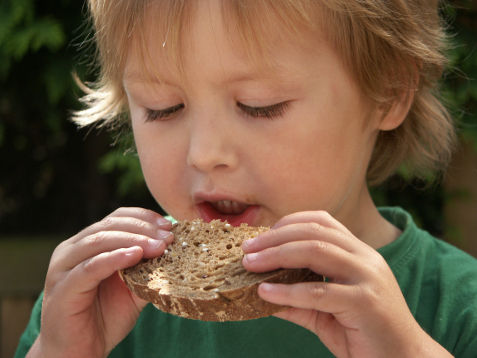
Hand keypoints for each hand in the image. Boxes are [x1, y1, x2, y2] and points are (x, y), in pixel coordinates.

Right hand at [28, 207, 173, 357]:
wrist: (79, 353)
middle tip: (169, 237)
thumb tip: (175, 251)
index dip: (143, 217)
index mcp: (87, 244)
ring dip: (133, 240)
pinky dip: (114, 258)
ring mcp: (64, 267)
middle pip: (109, 225)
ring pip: (99, 241)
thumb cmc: (104, 317)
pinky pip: (89, 267)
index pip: (116, 218)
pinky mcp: (62, 288)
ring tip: (159, 246)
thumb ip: (148, 268)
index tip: (168, 225)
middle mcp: (72, 250)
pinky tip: (135, 256)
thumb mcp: (134, 288)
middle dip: (143, 229)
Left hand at [242, 211, 451, 357]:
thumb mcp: (326, 313)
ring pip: (316, 251)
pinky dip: (287, 291)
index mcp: (358, 253)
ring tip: (250, 265)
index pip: (322, 221)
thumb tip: (261, 293)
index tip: (262, 237)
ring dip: (276, 255)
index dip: (288, 223)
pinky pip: (319, 291)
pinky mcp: (366, 302)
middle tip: (246, 251)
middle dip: (274, 238)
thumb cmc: (364, 334)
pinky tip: (265, 293)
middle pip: (314, 232)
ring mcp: (368, 277)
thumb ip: (298, 300)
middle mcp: (365, 258)